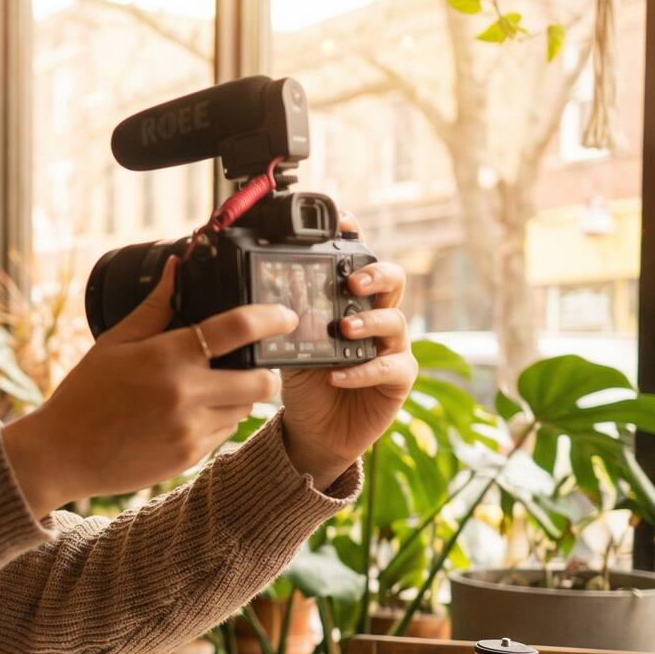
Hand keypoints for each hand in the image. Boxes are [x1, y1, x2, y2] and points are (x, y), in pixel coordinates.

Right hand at [2, 255, 295, 518]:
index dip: (271, 318)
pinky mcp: (189, 457)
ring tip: (211, 389)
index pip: (238, 329)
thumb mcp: (114, 343)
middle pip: (261, 380)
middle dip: (266, 371)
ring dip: (240, 397)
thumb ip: (153, 307)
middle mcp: (185, 393)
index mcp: (167, 356)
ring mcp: (190, 429)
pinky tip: (190, 415)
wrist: (62, 454)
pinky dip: (218, 422)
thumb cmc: (85, 394)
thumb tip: (177, 267)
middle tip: (255, 364)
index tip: (286, 315)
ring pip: (245, 410)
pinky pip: (224, 434)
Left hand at [279, 234, 416, 488]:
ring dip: (369, 322)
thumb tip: (256, 296)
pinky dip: (363, 370)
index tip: (343, 222)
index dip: (356, 238)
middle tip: (352, 282)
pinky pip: (389, 368)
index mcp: (350, 301)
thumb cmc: (304, 381)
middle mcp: (376, 316)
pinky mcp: (398, 379)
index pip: (358, 261)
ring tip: (344, 328)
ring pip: (395, 321)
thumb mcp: (287, 346)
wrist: (313, 430)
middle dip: (375, 274)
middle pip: (392, 280)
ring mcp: (391, 346)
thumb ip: (284, 320)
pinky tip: (338, 375)